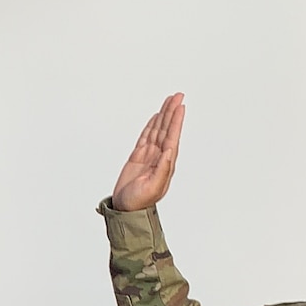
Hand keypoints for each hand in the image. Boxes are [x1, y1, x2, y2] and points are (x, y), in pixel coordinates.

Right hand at [110, 93, 185, 211]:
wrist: (126, 209)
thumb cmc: (139, 202)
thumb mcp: (153, 187)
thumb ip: (163, 169)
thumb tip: (170, 151)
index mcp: (165, 163)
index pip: (172, 137)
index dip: (175, 121)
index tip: (179, 106)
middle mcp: (159, 156)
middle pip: (166, 129)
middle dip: (172, 112)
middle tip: (178, 95)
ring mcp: (149, 156)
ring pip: (157, 130)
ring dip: (163, 115)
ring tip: (169, 101)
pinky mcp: (138, 157)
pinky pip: (146, 136)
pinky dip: (151, 125)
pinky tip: (156, 117)